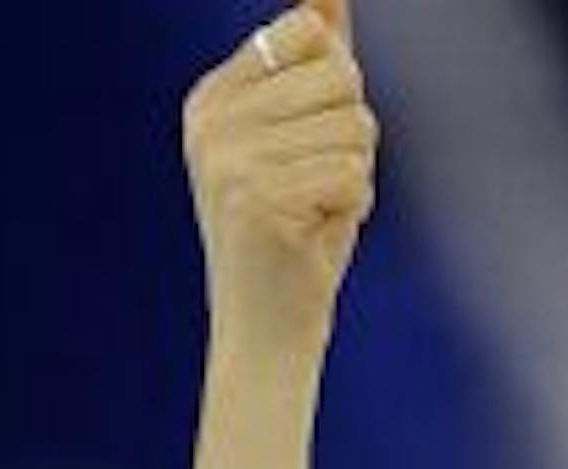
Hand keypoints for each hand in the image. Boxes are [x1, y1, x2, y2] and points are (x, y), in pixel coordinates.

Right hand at [182, 1, 378, 362]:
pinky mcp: (262, 199)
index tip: (305, 141)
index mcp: (212, 99)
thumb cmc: (293, 239)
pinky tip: (316, 235)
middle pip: (340, 77)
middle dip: (350, 137)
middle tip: (315, 189)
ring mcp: (233, 160)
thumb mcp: (300, 139)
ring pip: (355, 126)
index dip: (335, 88)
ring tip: (315, 214)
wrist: (265, 335)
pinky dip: (353, 208)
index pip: (309, 33)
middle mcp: (213, 123)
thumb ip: (311, 65)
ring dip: (355, 176)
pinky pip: (354, 174)